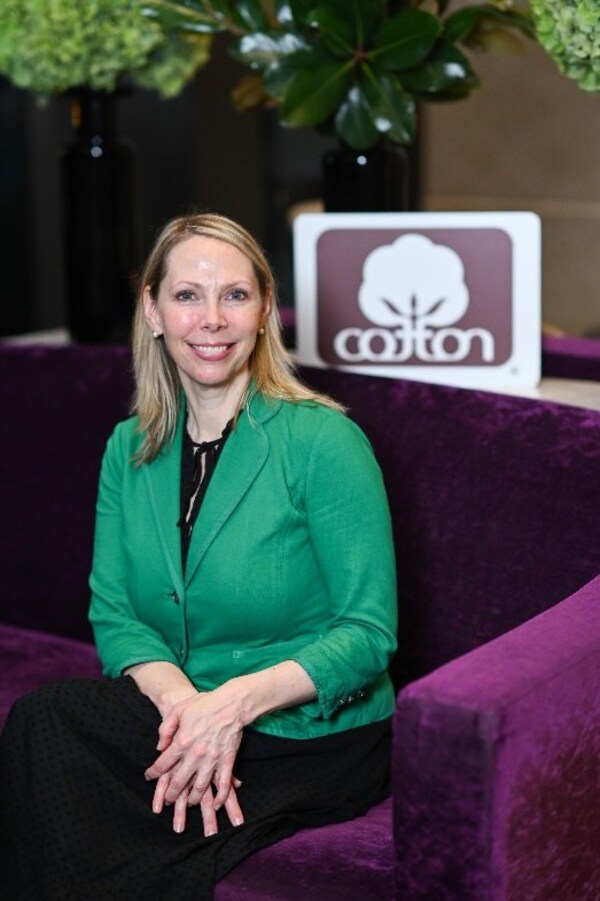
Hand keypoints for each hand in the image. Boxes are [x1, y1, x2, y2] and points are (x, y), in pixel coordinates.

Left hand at [144, 688, 244, 833]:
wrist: (232, 703)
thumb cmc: (205, 704)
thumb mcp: (179, 709)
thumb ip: (165, 728)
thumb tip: (159, 747)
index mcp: (182, 742)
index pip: (162, 764)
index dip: (153, 773)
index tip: (149, 776)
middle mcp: (195, 755)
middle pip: (178, 782)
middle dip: (170, 794)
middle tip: (167, 800)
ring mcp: (212, 760)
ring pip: (199, 788)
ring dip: (192, 800)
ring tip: (188, 804)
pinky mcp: (226, 761)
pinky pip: (223, 784)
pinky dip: (220, 797)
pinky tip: (216, 804)